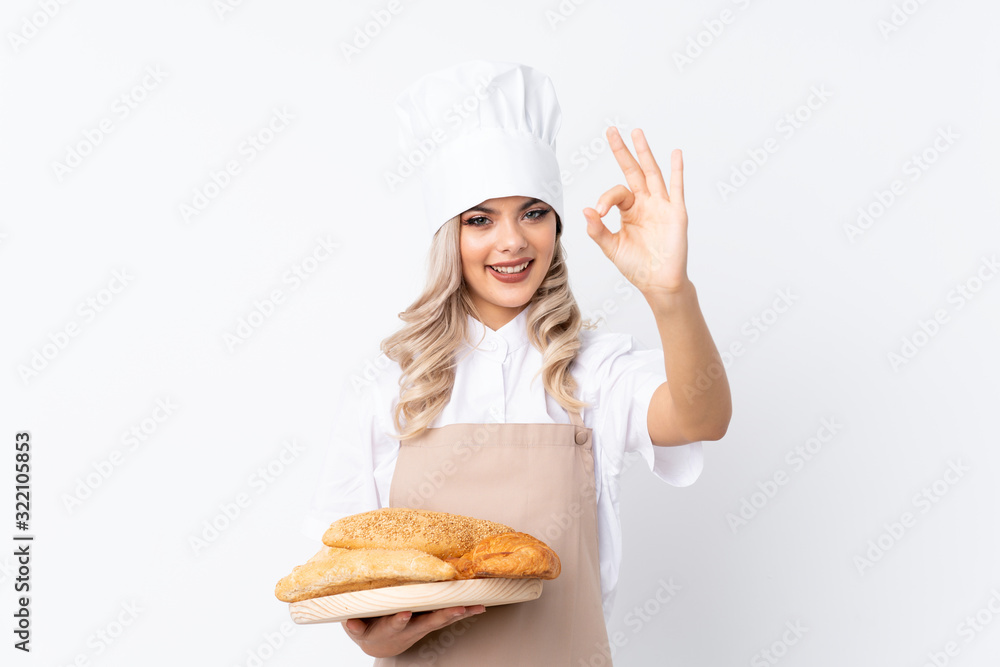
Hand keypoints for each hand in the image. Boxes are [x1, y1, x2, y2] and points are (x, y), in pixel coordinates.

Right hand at [341, 605, 485, 657]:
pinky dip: (464, 611)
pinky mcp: (432, 622)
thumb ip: (355, 627)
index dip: (399, 621)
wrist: (381, 644)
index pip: (394, 625)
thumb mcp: (359, 630)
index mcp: (391, 629)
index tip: (405, 614)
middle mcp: (411, 629)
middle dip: (442, 616)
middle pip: (428, 622)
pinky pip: (450, 616)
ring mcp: (424, 626)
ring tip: (476, 607)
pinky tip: (480, 606)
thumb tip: (350, 622)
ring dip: (460, 613)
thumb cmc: (370, 630)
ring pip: (444, 619)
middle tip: (457, 609)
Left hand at [583, 127, 689, 297]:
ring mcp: (662, 205)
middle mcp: (645, 203)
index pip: (616, 193)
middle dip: (622, 151)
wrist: (658, 282)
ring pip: (652, 173)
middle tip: (611, 130)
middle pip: (633, 171)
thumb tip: (586, 211)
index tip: (599, 212)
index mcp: (629, 210)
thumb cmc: (636, 266)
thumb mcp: (611, 248)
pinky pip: (676, 188)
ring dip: (645, 153)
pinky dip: (677, 170)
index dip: (605, 199)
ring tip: (637, 132)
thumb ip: (598, 230)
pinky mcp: (676, 213)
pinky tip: (675, 153)